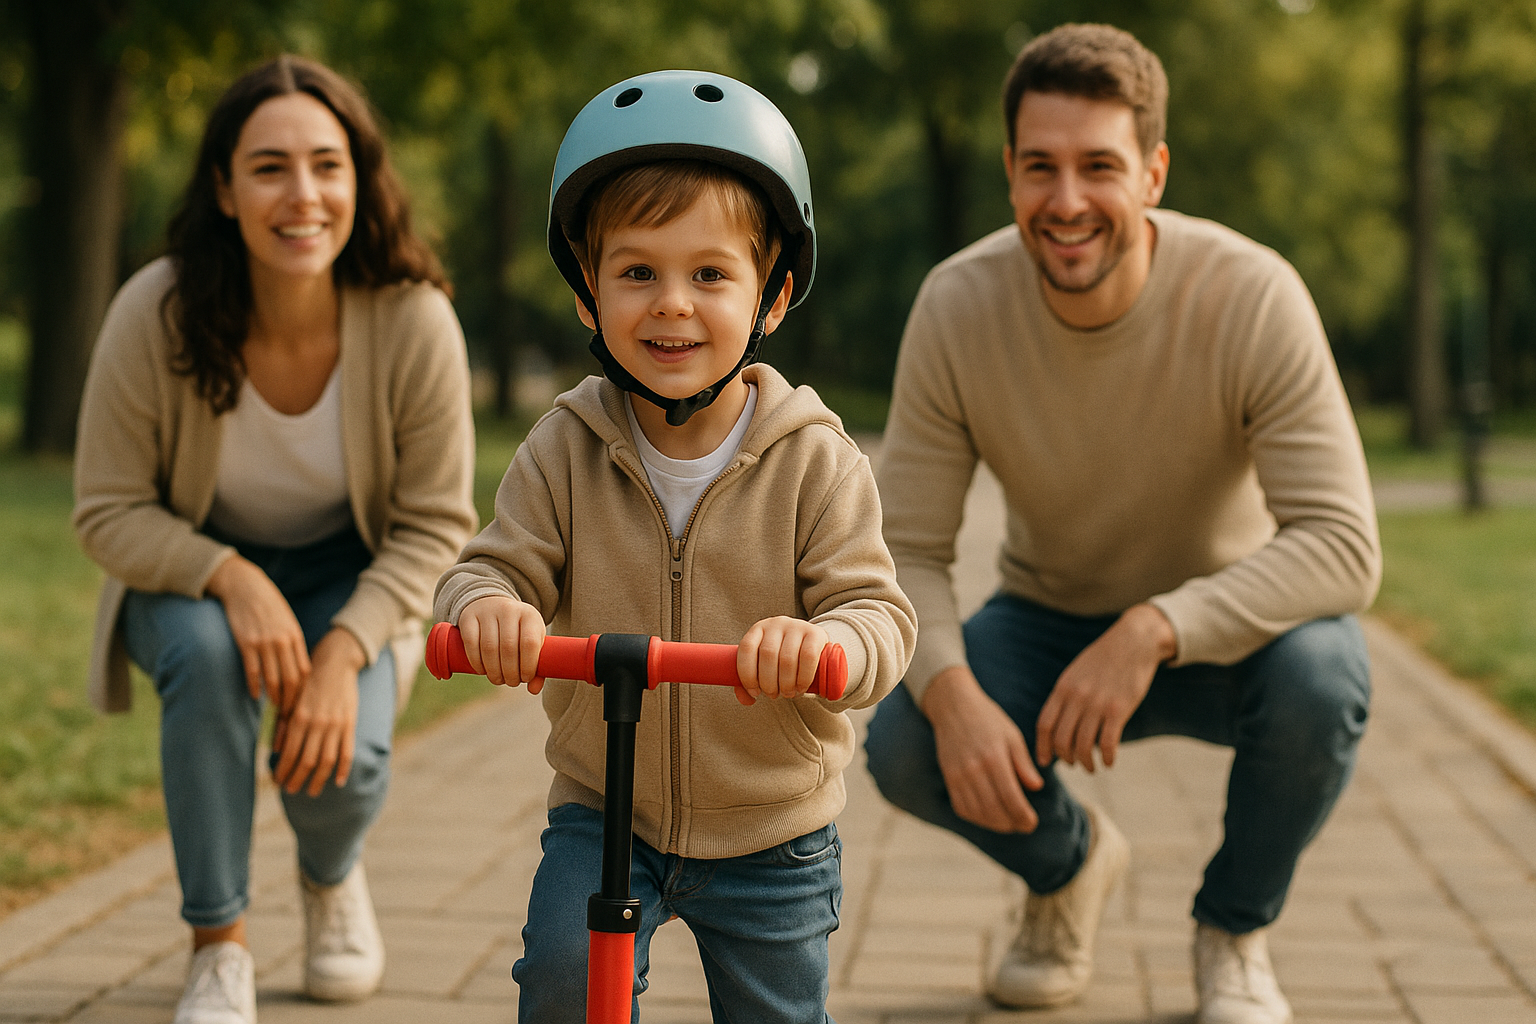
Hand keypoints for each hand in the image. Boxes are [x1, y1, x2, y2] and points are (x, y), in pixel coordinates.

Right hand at [205, 554, 309, 709]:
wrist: (246, 587)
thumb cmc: (268, 606)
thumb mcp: (287, 622)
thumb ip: (292, 643)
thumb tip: (296, 668)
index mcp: (295, 637)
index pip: (304, 671)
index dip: (303, 691)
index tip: (301, 704)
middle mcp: (282, 642)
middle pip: (292, 679)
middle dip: (291, 700)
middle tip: (289, 714)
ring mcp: (264, 643)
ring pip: (273, 678)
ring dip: (274, 697)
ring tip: (274, 708)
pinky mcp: (246, 643)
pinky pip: (253, 671)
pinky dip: (255, 686)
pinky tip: (255, 696)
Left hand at [272, 628, 364, 796]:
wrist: (337, 662)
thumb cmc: (310, 681)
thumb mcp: (293, 699)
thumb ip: (284, 724)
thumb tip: (277, 750)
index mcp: (300, 717)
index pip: (290, 753)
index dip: (283, 771)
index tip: (278, 782)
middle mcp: (318, 723)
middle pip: (307, 761)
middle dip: (297, 779)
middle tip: (290, 791)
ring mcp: (336, 724)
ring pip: (327, 760)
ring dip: (318, 779)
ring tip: (312, 791)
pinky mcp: (350, 723)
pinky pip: (348, 751)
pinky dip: (344, 769)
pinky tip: (339, 782)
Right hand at [458, 596, 546, 692]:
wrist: (491, 603)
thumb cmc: (517, 629)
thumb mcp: (532, 639)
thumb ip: (537, 664)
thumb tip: (533, 690)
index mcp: (529, 615)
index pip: (530, 643)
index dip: (528, 665)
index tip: (526, 678)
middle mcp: (508, 610)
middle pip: (508, 648)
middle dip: (510, 672)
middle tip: (511, 682)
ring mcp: (487, 612)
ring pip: (489, 648)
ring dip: (493, 671)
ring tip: (498, 679)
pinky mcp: (468, 617)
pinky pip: (471, 643)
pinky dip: (476, 662)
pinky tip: (482, 671)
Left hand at [736, 617, 827, 703]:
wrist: (814, 645)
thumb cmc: (783, 658)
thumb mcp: (765, 664)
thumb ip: (752, 680)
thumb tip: (747, 700)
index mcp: (758, 629)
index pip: (746, 649)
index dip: (747, 674)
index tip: (754, 692)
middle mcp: (776, 624)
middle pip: (767, 655)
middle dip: (769, 682)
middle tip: (774, 695)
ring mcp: (796, 626)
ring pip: (787, 659)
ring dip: (786, 684)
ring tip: (788, 694)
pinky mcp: (815, 633)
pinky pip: (808, 657)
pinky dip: (803, 677)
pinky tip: (801, 688)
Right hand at [921, 666, 1044, 832]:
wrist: (953, 706)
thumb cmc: (988, 719)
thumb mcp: (1012, 736)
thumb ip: (1023, 764)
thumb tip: (1036, 787)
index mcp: (994, 757)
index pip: (1011, 797)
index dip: (1023, 816)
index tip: (1032, 823)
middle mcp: (974, 769)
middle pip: (993, 809)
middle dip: (1011, 824)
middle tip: (1024, 826)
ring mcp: (958, 775)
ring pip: (977, 812)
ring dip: (994, 824)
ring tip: (1008, 824)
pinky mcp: (948, 777)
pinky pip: (961, 807)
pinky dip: (976, 817)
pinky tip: (988, 816)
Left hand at [1036, 603, 1175, 771]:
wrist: (1133, 641)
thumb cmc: (1103, 660)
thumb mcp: (1075, 673)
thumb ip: (1065, 696)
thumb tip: (1056, 724)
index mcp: (1063, 688)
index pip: (1044, 725)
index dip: (1043, 748)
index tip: (1046, 762)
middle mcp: (1076, 697)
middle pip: (1062, 739)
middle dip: (1066, 758)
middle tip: (1074, 764)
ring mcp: (1097, 704)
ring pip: (1083, 745)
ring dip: (1086, 762)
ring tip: (1092, 767)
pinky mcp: (1119, 709)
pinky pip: (1108, 742)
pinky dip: (1107, 757)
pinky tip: (1110, 762)